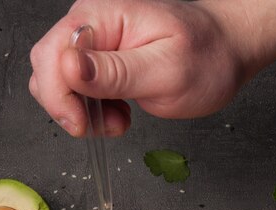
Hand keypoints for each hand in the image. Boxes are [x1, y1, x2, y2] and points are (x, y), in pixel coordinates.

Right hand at [29, 0, 257, 136]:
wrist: (228, 51)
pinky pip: (79, 92)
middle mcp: (92, 27)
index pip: (51, 56)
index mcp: (102, 19)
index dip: (59, 97)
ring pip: (60, 85)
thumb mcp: (165, 71)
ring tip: (120, 120)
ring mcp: (96, 47)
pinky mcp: (103, 65)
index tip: (83, 125)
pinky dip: (94, 113)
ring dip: (83, 113)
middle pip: (47, 71)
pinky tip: (120, 115)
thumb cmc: (207, 58)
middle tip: (108, 125)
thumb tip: (68, 66)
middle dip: (69, 108)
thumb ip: (115, 71)